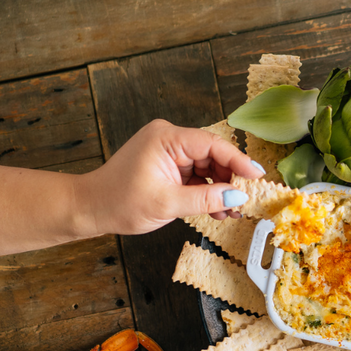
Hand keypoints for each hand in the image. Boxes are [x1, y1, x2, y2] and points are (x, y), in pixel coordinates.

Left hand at [76, 119, 264, 236]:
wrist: (92, 208)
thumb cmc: (119, 202)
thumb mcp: (168, 204)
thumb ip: (206, 199)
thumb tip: (238, 196)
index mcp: (166, 138)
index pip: (213, 145)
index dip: (239, 161)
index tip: (257, 177)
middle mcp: (169, 139)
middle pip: (214, 155)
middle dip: (230, 180)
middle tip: (244, 202)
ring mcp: (170, 152)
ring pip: (208, 167)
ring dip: (221, 189)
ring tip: (230, 211)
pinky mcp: (170, 165)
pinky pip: (198, 175)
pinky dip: (208, 192)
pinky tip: (217, 209)